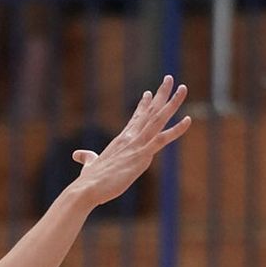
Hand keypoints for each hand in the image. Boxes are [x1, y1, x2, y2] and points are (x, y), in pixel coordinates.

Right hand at [70, 77, 189, 205]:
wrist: (87, 188)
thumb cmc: (89, 180)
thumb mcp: (90, 165)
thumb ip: (87, 158)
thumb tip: (77, 155)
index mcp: (121, 140)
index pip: (135, 118)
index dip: (143, 105)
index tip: (149, 92)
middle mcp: (130, 137)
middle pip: (149, 111)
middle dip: (161, 94)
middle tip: (170, 78)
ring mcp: (137, 144)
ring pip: (158, 118)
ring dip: (172, 103)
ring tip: (183, 88)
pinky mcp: (142, 156)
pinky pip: (162, 139)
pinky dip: (176, 129)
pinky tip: (188, 120)